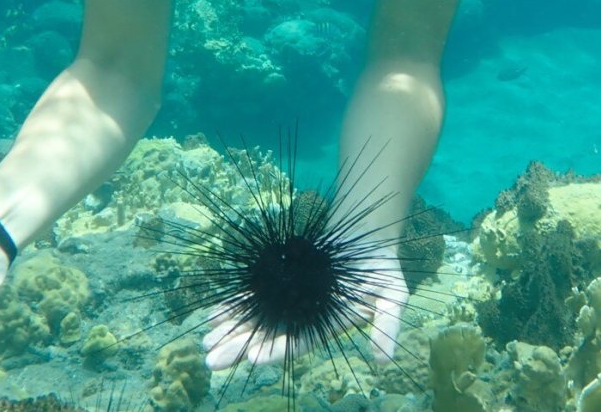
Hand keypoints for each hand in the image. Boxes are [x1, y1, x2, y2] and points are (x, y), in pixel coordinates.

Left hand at [203, 248, 407, 369]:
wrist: (364, 239)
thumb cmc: (380, 268)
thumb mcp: (393, 296)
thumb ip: (388, 326)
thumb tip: (384, 361)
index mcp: (326, 325)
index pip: (298, 343)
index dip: (277, 350)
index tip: (254, 356)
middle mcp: (303, 317)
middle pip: (268, 336)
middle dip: (240, 347)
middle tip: (211, 361)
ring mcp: (290, 301)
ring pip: (256, 319)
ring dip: (231, 330)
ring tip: (206, 343)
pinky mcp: (281, 282)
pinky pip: (255, 296)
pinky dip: (235, 304)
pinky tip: (214, 314)